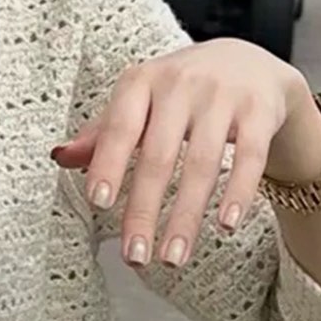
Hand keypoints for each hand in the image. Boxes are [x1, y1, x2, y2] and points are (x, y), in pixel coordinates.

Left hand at [51, 40, 308, 267]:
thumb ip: (104, 132)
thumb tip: (60, 157)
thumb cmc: (180, 92)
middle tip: (135, 257)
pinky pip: (250, 157)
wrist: (249, 61)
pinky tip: (227, 225)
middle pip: (159, 156)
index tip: (99, 203)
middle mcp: (181, 84)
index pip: (120, 127)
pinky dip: (238, 193)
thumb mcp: (140, 101)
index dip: (108, 164)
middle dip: (145, 211)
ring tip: (173, 258)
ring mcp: (223, 96)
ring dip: (187, 217)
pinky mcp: (260, 110)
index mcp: (142, 82)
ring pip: (203, 164)